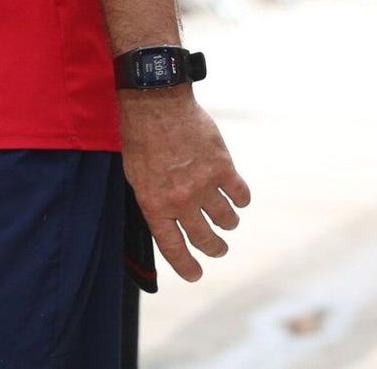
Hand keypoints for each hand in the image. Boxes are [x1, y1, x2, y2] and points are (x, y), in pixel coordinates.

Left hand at [120, 88, 249, 281]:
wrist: (156, 103)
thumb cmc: (140, 136)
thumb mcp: (135, 175)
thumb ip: (154, 200)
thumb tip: (167, 219)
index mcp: (154, 204)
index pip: (173, 247)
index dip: (186, 265)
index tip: (196, 274)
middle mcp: (180, 201)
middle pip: (204, 238)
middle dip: (214, 248)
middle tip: (219, 249)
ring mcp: (204, 185)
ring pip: (226, 219)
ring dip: (228, 223)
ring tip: (227, 220)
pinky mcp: (222, 167)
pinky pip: (240, 194)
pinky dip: (241, 199)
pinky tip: (238, 198)